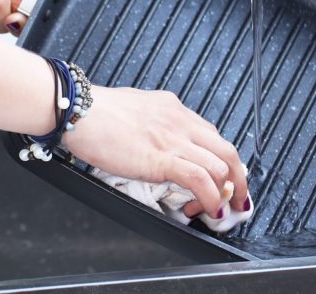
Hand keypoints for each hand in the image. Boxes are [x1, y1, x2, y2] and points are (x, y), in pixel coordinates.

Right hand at [62, 86, 249, 216]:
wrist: (78, 110)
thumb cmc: (95, 111)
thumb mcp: (134, 108)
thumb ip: (150, 121)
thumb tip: (150, 138)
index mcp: (172, 109)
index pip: (211, 134)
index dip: (217, 160)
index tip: (215, 176)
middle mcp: (180, 122)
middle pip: (226, 150)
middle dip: (237, 177)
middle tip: (236, 196)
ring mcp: (173, 140)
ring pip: (221, 165)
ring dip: (224, 192)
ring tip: (216, 209)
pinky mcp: (161, 159)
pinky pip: (201, 180)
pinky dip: (211, 198)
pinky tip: (209, 209)